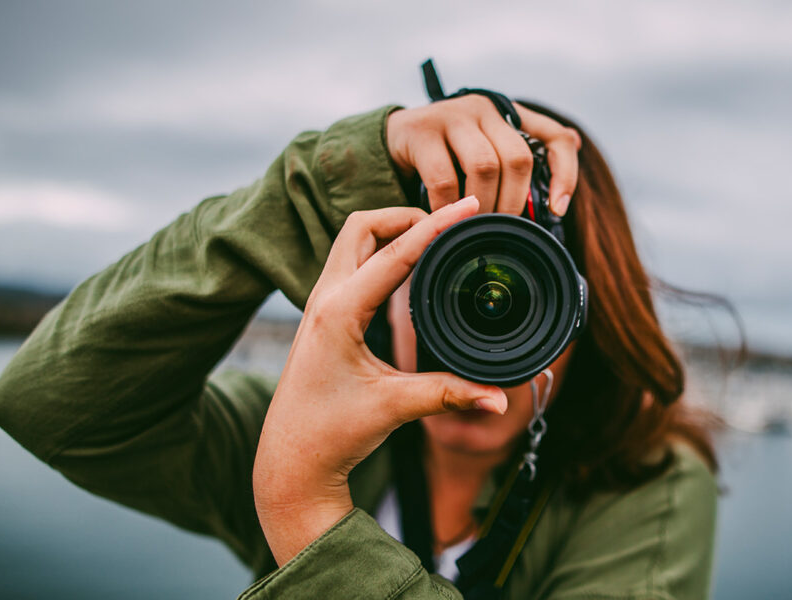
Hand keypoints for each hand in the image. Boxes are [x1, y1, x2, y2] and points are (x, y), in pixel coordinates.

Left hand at [252, 196, 507, 565]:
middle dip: (406, 215)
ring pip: (353, 241)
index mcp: (339, 312)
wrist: (291, 460)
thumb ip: (450, 395)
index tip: (468, 206)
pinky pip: (352, 264)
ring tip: (433, 236)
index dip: (437, 225)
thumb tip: (501, 398)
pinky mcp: (323, 316)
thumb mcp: (394, 408)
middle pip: (364, 226)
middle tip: (448, 221)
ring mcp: (319, 305)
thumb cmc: (330, 433)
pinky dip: (381, 252)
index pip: (396, 252)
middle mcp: (325, 299)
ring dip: (391, 230)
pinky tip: (407, 266)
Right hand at [386, 95, 581, 215]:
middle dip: (513, 202)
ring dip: (482, 206)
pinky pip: (444, 178)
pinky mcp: (422, 131)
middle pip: (517, 158)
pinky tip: (446, 221)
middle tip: (500, 228)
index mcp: (509, 115)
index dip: (566, 174)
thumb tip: (572, 157)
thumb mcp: (487, 152)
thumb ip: (521, 159)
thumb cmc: (450, 153)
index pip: (555, 137)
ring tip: (473, 227)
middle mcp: (485, 109)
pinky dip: (448, 208)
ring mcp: (453, 115)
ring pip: (484, 166)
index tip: (557, 210)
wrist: (395, 139)